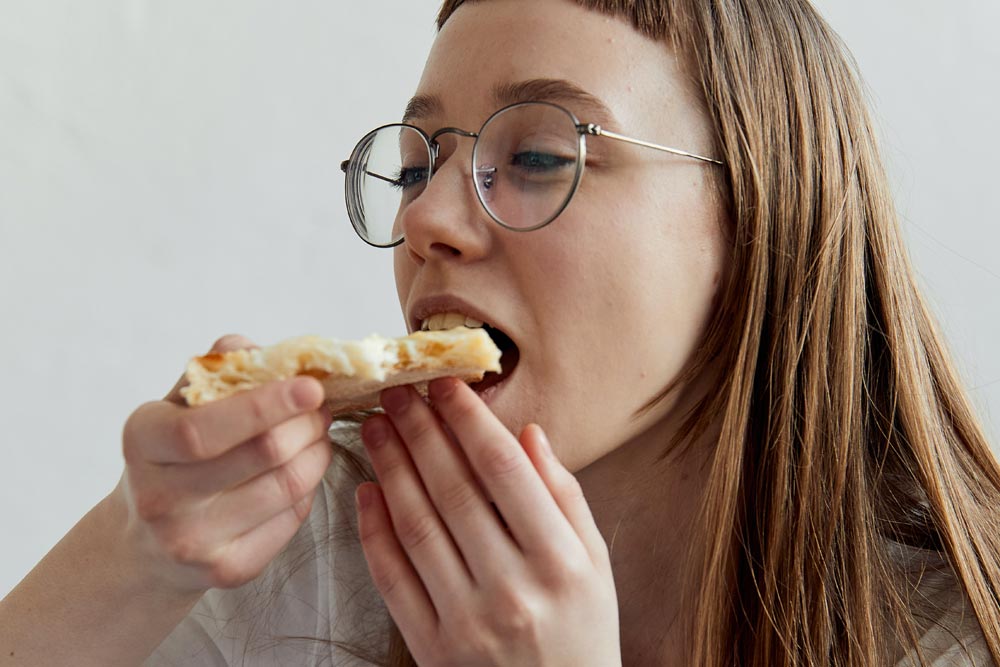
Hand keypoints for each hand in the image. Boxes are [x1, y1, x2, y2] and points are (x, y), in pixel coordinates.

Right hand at [114, 335, 332, 593]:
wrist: (148, 542)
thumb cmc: (175, 454)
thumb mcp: (180, 403)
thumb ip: (222, 369)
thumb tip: (270, 353)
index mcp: (143, 441)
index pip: (205, 427)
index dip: (266, 405)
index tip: (312, 387)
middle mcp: (159, 498)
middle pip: (263, 454)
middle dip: (307, 423)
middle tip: (321, 407)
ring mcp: (192, 542)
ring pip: (288, 486)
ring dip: (317, 451)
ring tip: (316, 434)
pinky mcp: (227, 570)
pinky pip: (293, 518)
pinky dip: (309, 488)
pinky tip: (299, 472)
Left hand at [356, 378, 620, 666]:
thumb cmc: (583, 635)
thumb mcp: (596, 565)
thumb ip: (565, 497)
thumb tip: (529, 433)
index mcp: (560, 561)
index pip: (504, 470)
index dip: (469, 420)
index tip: (446, 385)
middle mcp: (512, 588)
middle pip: (453, 490)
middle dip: (420, 431)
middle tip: (397, 391)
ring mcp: (467, 621)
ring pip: (416, 526)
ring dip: (391, 468)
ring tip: (375, 426)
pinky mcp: (430, 648)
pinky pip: (392, 578)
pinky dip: (373, 531)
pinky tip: (366, 490)